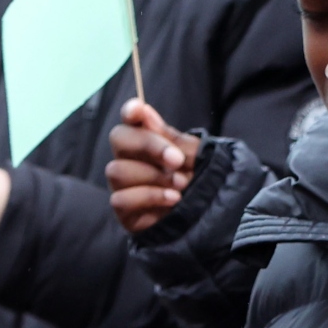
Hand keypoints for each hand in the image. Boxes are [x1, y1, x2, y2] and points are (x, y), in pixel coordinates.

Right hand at [106, 99, 198, 234]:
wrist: (210, 216)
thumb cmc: (200, 181)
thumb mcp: (195, 156)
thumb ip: (171, 138)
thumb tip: (145, 114)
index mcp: (149, 138)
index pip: (130, 118)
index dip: (130, 111)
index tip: (138, 111)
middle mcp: (130, 158)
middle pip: (118, 138)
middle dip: (148, 145)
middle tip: (177, 160)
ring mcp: (124, 184)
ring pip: (117, 170)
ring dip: (153, 177)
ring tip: (180, 185)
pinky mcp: (124, 210)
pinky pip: (120, 199)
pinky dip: (150, 197)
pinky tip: (172, 199)